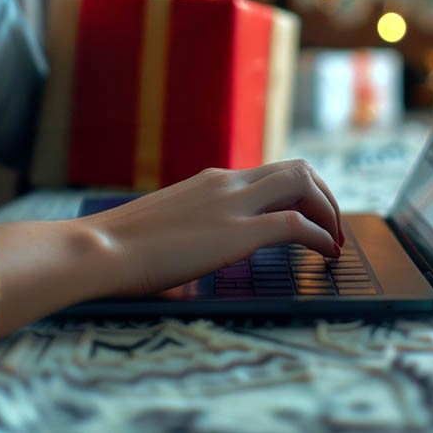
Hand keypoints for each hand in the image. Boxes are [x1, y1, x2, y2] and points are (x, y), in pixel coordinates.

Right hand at [0, 160, 343, 335]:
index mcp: (209, 181)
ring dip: (329, 211)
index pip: (269, 173)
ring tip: (336, 240)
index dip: (300, 192)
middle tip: (334, 226)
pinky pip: (297, 226)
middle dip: (325, 196)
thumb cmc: (116, 250)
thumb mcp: (162, 230)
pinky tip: (326, 256)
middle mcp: (226, 183)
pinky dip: (321, 237)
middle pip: (297, 169)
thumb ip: (186, 235)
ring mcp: (233, 204)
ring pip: (304, 184)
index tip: (310, 216)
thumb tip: (188, 263)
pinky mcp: (238, 233)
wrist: (97, 250)